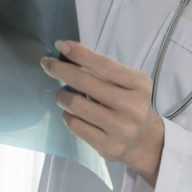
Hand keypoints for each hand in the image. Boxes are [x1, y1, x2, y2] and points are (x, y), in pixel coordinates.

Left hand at [40, 40, 164, 186]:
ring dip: (62, 96)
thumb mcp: (127, 81)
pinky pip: (75, 125)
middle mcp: (132, 107)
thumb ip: (103, 70)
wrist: (143, 139)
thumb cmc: (130, 102)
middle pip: (87, 83)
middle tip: (48, 64)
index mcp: (138, 84)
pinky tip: (70, 113)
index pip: (105, 65)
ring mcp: (120, 129)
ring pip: (77, 105)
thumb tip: (68, 56)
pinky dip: (67, 115)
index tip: (62, 45)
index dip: (81, 54)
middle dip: (61, 70)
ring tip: (62, 94)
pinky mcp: (108, 146)